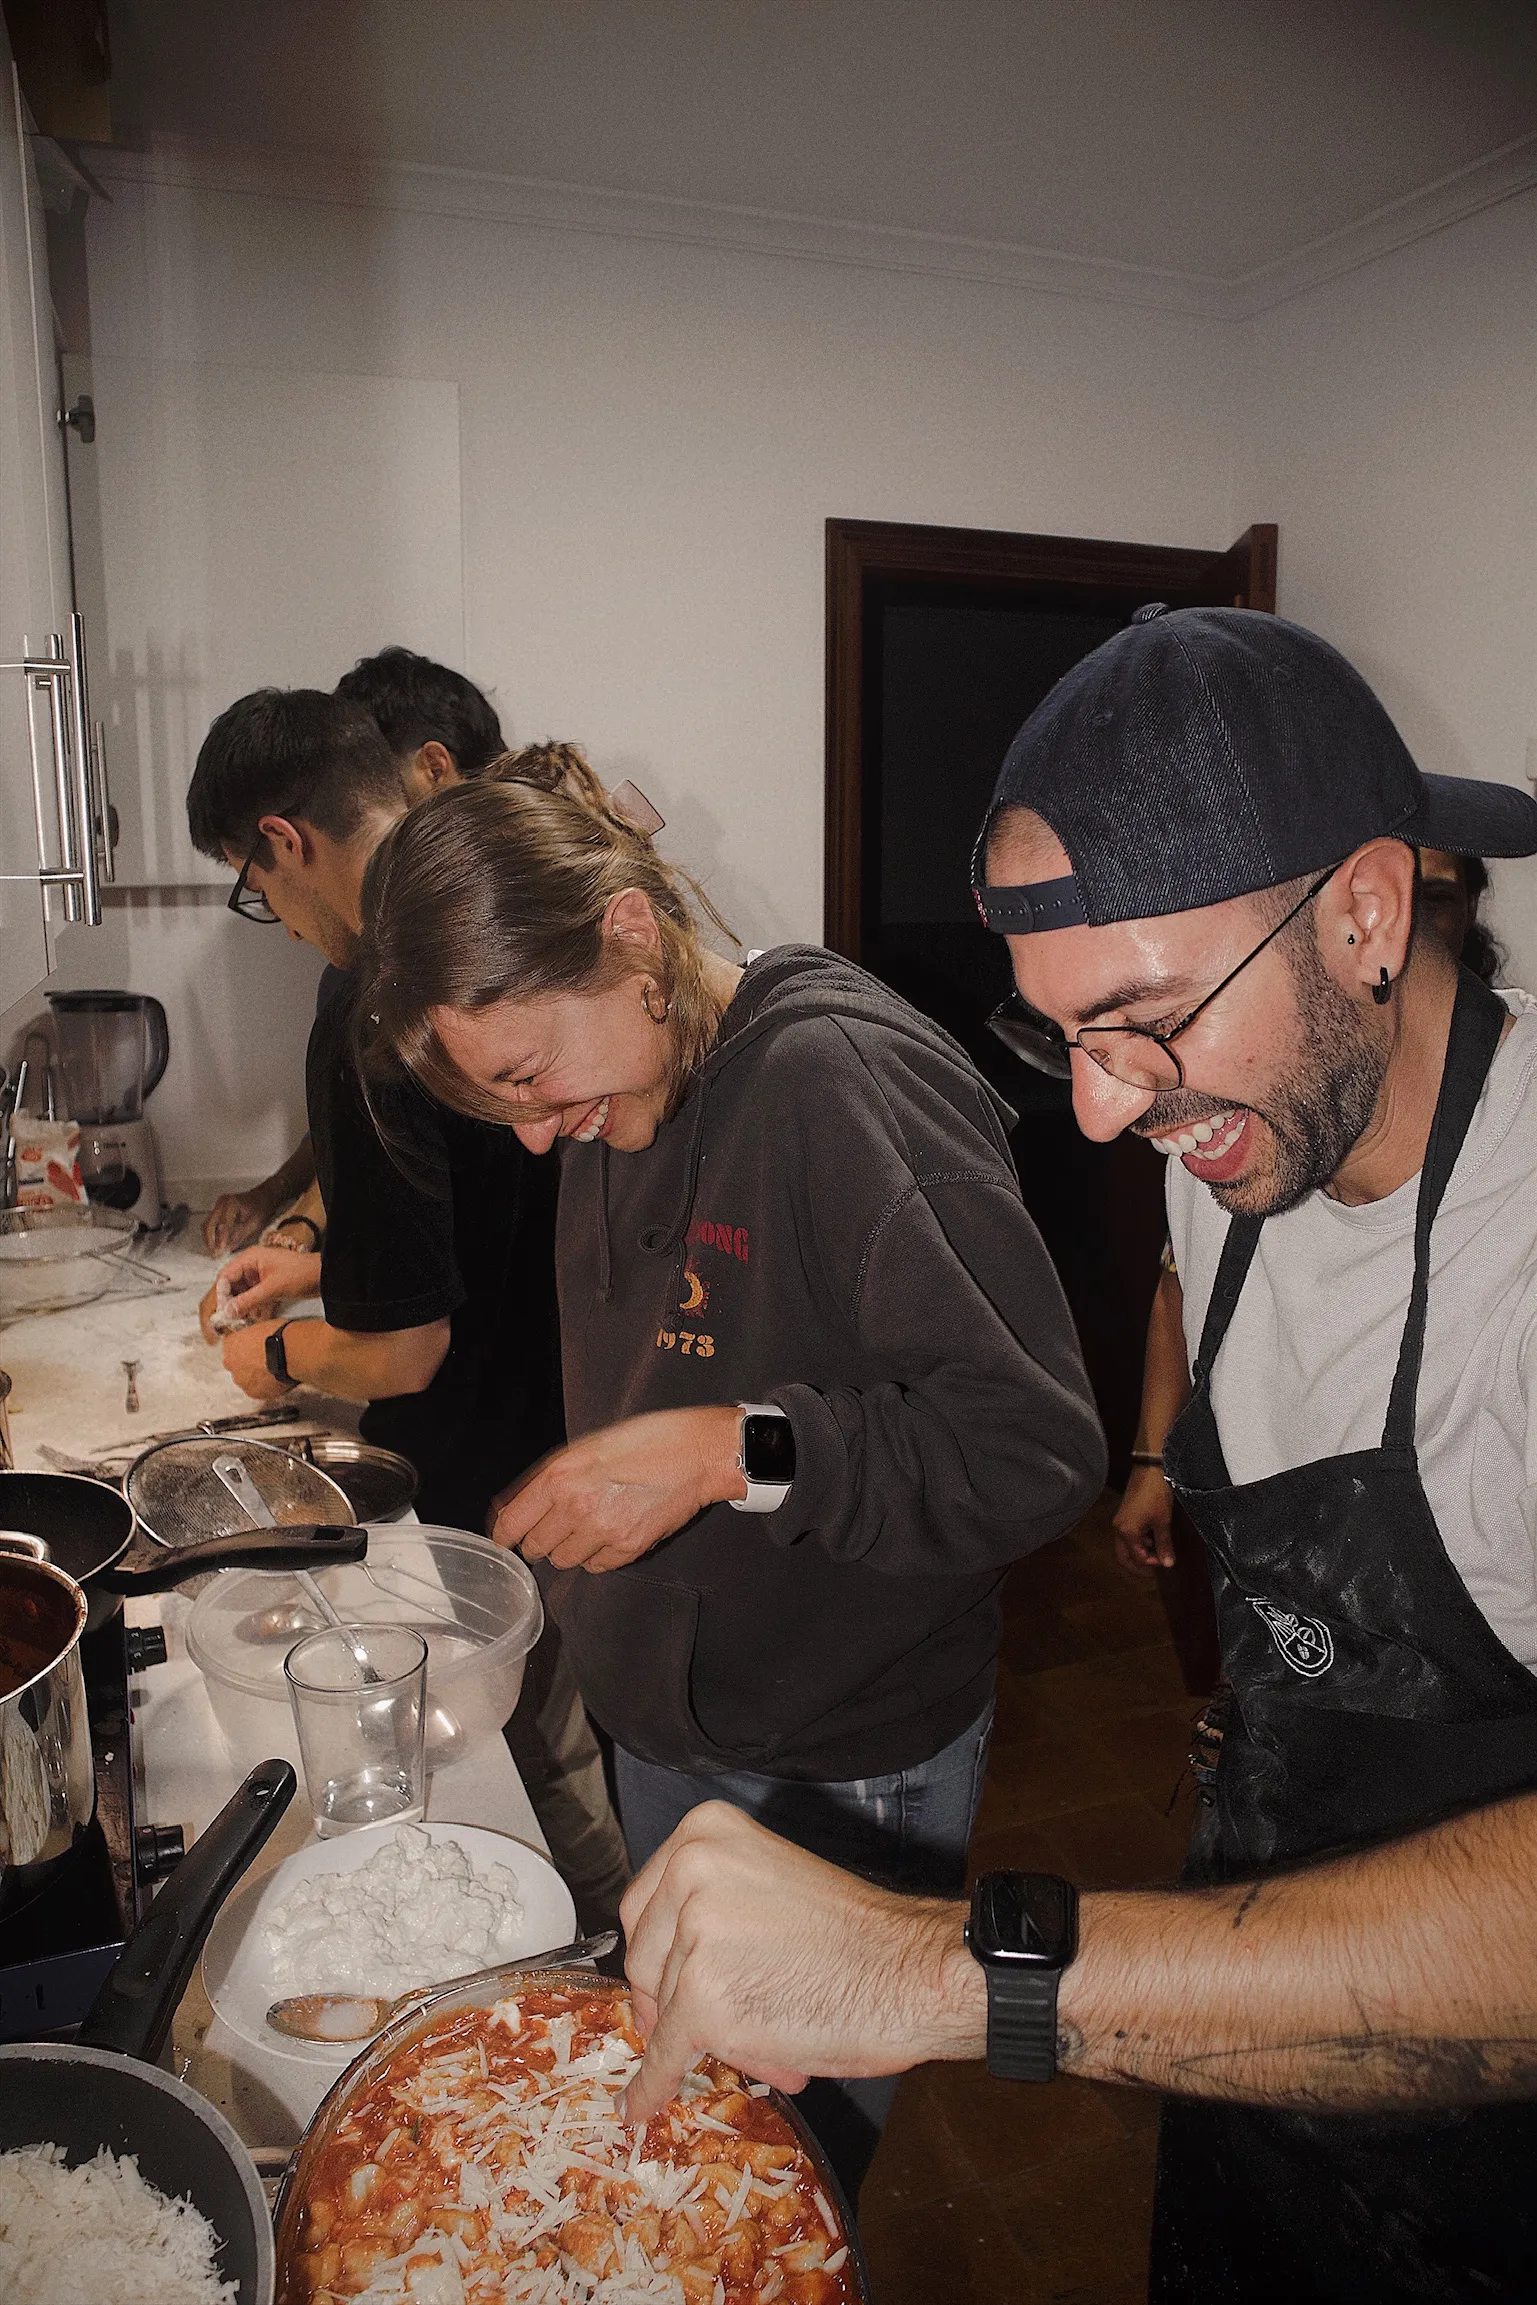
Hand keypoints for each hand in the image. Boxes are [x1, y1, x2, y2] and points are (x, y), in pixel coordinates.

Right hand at [203, 1184, 279, 1256]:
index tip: (220, 1251)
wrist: (262, 1198)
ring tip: (214, 1251)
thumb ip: (240, 1236)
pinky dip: (210, 1235)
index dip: (221, 1239)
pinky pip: (209, 1224)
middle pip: (209, 1224)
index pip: (223, 1224)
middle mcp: (222, 1202)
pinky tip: (215, 1244)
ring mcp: (218, 1205)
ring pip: (206, 1224)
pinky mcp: (217, 1210)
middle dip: (210, 1240)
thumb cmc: (261, 1209)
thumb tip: (227, 1249)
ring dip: (208, 1239)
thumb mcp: (254, 1224)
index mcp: (232, 1203)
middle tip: (215, 1254)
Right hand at [217, 1243, 321, 1321]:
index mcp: (250, 1259)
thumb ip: (249, 1300)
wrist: (325, 1276)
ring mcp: (261, 1276)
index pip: (226, 1277)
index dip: (222, 1294)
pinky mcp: (269, 1286)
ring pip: (243, 1294)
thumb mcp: (273, 1288)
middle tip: (229, 1320)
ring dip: (242, 1307)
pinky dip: (254, 1308)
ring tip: (241, 1322)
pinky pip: (255, 1298)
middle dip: (231, 1303)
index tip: (222, 1311)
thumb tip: (228, 1312)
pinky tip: (255, 1319)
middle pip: (232, 1286)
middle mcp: (252, 1266)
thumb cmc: (301, 1274)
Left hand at [220, 1319, 291, 1400]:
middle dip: (248, 1364)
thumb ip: (253, 1336)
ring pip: (246, 1380)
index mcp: (231, 1344)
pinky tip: (277, 1379)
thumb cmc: (279, 1335)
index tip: (255, 1348)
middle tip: (265, 1360)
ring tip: (273, 1371)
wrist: (289, 1351)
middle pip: (237, 1365)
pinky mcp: (253, 1393)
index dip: (246, 1348)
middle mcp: (231, 1364)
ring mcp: (241, 1380)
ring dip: (256, 1377)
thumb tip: (259, 1339)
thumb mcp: (261, 1326)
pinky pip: (258, 1390)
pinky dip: (266, 1386)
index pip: (232, 1347)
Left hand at [490, 1406, 744, 1574]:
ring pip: (564, 1560)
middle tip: (557, 1526)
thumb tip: (513, 1506)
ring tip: (590, 1526)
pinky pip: (596, 1567)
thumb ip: (549, 1477)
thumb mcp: (586, 1447)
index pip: (511, 1524)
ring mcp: (603, 1532)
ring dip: (570, 1548)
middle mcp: (576, 1507)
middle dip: (541, 1539)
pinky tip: (612, 1532)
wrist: (696, 1453)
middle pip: (536, 1547)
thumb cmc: (645, 1440)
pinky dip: (598, 1556)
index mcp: (560, 1477)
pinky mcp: (628, 1548)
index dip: (505, 1535)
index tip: (506, 1539)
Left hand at [619, 1803, 982, 2125]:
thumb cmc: (855, 1936)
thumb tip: (667, 1972)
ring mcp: (692, 1936)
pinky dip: (652, 2085)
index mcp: (705, 1831)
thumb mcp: (767, 1885)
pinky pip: (665, 2055)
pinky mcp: (700, 1999)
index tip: (664, 1983)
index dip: (656, 1953)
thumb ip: (713, 1907)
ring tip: (772, 2043)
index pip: (645, 1904)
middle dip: (666, 1998)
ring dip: (707, 2037)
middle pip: (642, 1955)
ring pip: (663, 2007)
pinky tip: (641, 2104)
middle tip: (708, 2024)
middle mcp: (689, 1870)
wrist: (908, 1972)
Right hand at [1112, 1462, 1176, 1572]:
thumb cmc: (1157, 1496)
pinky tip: (1152, 1539)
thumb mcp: (1163, 1522)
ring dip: (1139, 1553)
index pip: (1137, 1558)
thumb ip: (1164, 1545)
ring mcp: (1120, 1521)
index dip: (1151, 1564)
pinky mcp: (1124, 1515)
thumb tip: (1168, 1565)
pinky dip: (1138, 1542)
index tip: (1166, 1563)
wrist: (1150, 1469)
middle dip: (1138, 1565)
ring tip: (1156, 1553)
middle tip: (1153, 1570)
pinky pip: (1128, 1536)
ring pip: (1125, 1546)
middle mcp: (1119, 1529)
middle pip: (1124, 1556)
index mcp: (1127, 1532)